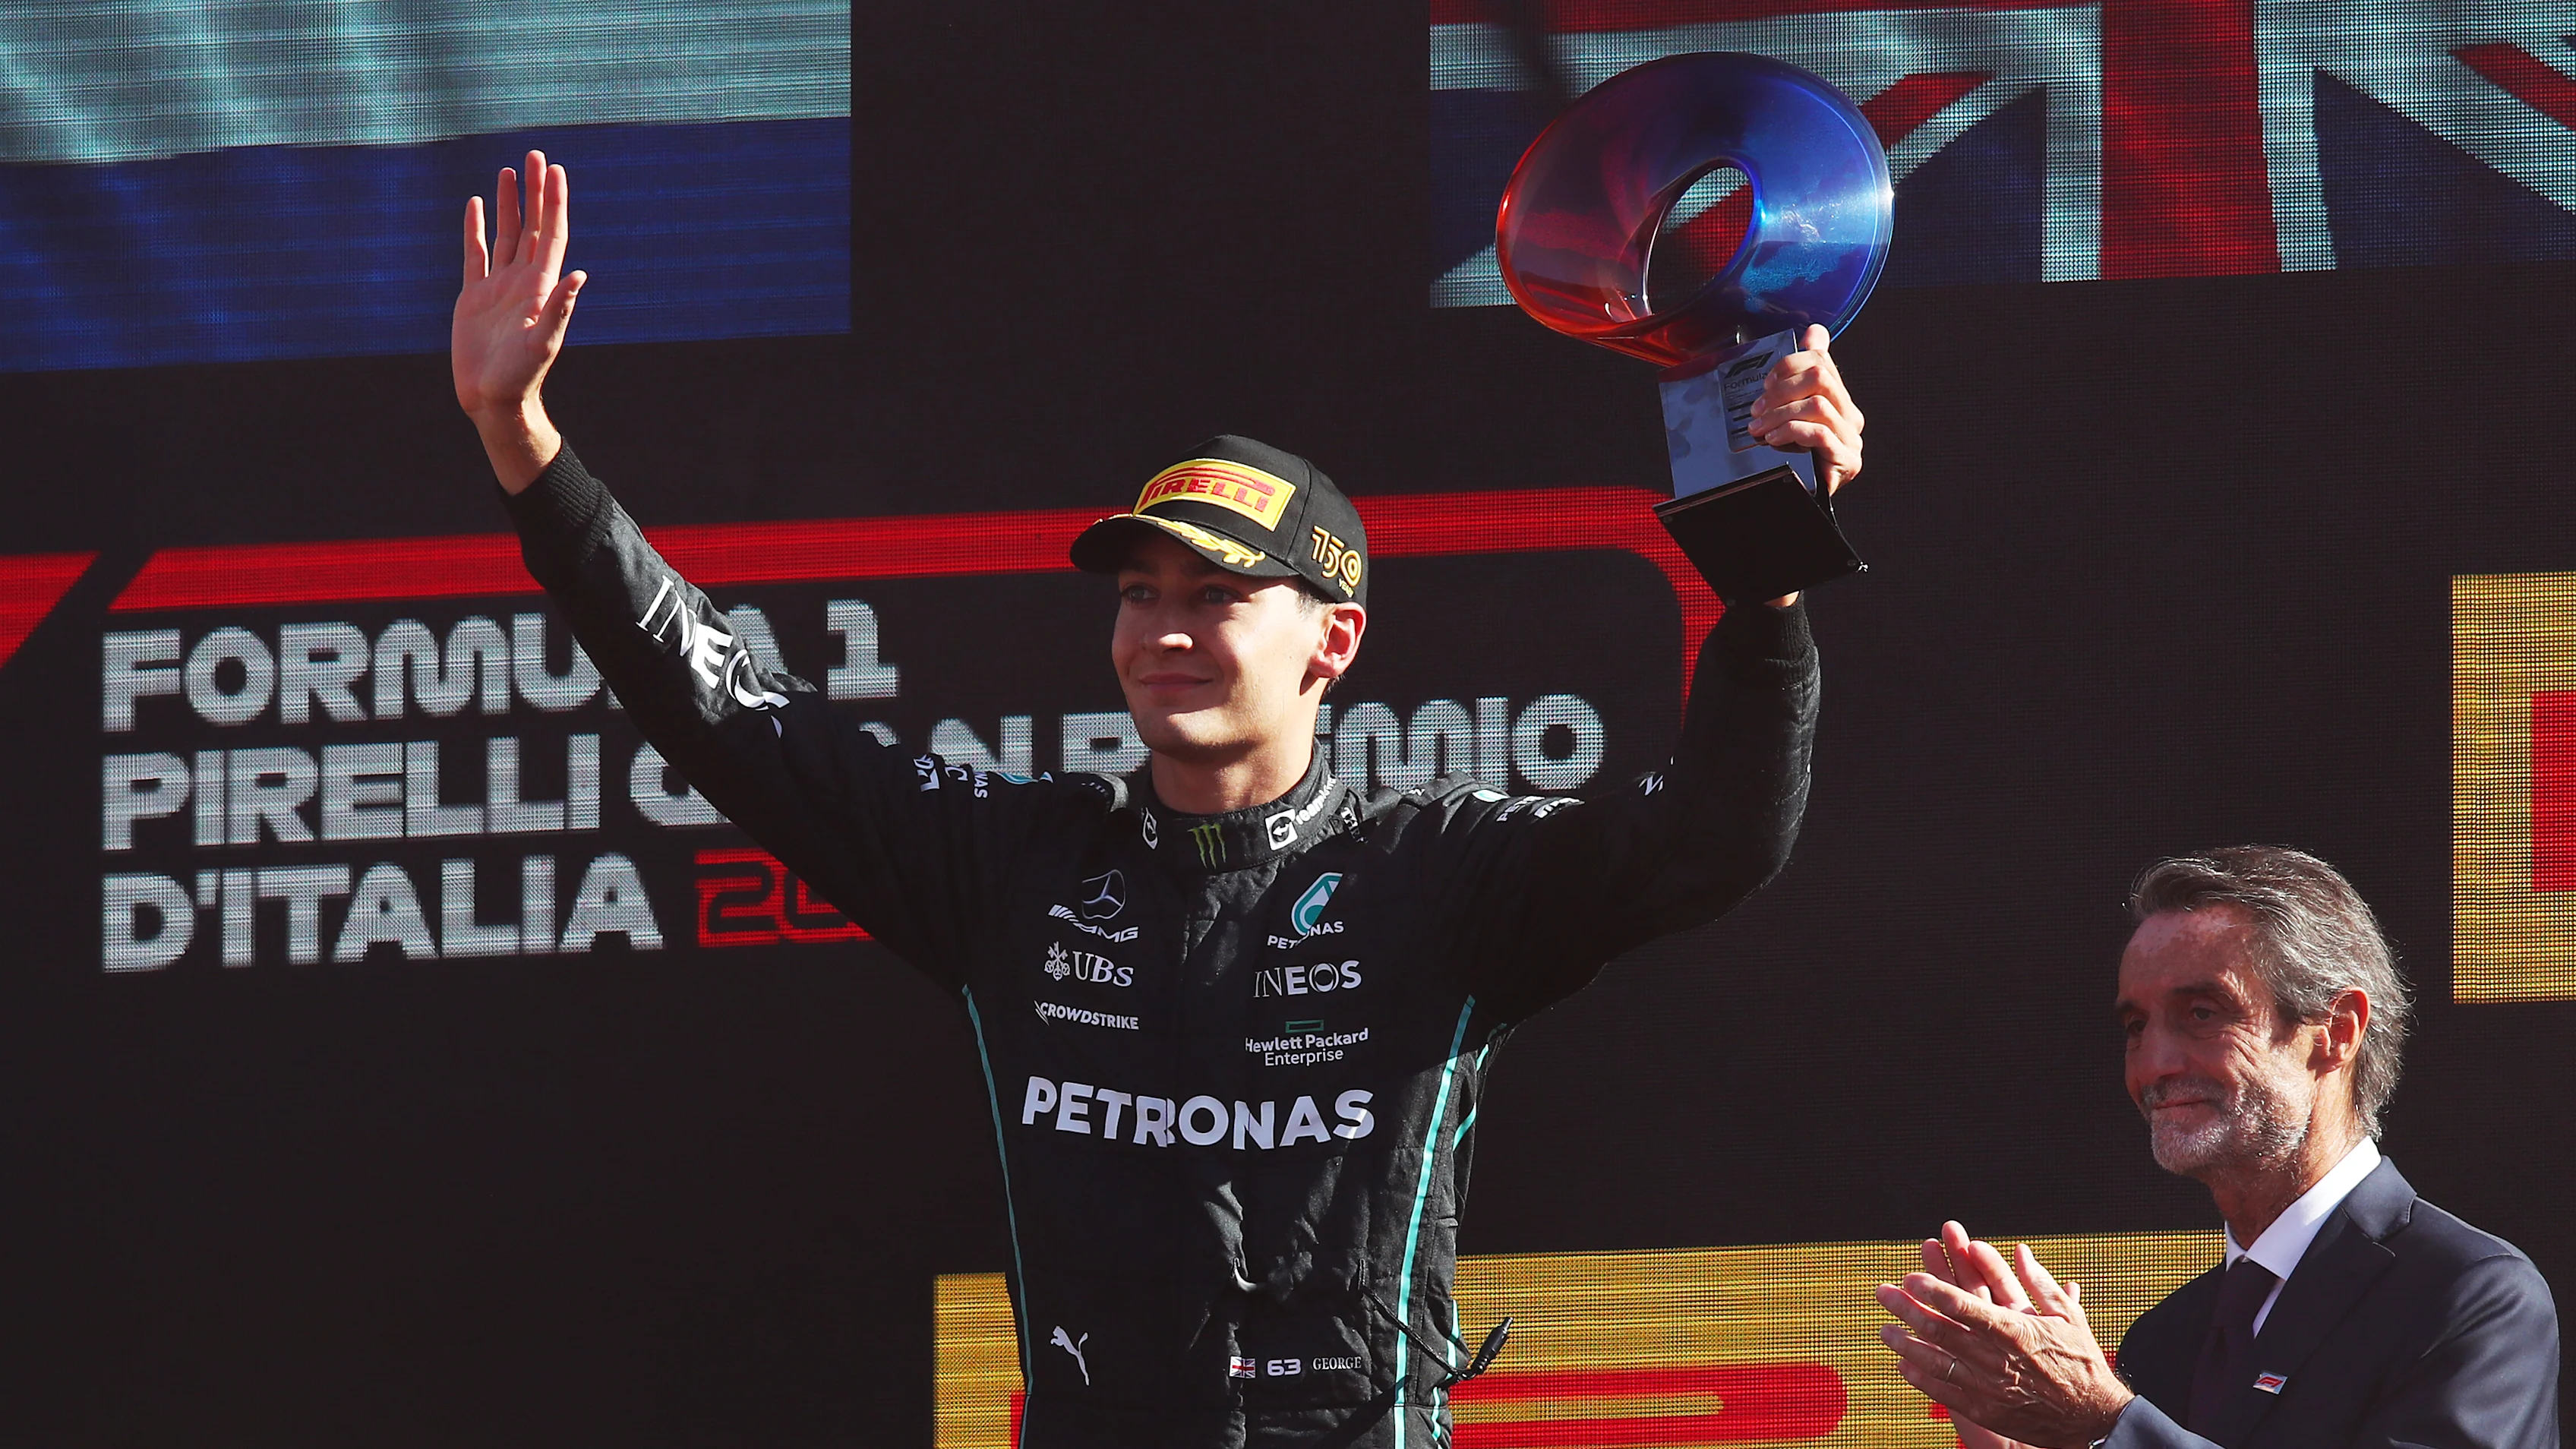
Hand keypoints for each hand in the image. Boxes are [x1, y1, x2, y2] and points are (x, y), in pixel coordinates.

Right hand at [452, 151, 583, 489]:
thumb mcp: (543, 342)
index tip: (555, 170)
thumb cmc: (521, 377)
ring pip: (506, 234)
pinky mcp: (473, 296)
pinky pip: (475, 254)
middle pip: (532, 225)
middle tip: (535, 156)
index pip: (552, 234)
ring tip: (509, 171)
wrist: (493, 400)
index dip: (554, 202)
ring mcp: (498, 287)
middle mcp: (523, 281)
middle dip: (534, 191)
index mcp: (542, 287)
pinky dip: (476, 229)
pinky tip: (476, 205)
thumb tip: (580, 276)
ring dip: (510, 203)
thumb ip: (560, 309)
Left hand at [1750, 323, 1862, 606]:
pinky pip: (1819, 432)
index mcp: (1837, 401)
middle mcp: (1849, 418)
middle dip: (1781, 388)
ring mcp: (1850, 441)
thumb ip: (1799, 374)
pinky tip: (1773, 441)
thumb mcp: (1784, 415)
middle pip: (1821, 375)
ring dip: (1780, 412)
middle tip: (1756, 411)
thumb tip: (1817, 330)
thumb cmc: (1782, 463)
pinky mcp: (1845, 463)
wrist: (1784, 513)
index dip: (1787, 366)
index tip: (1764, 385)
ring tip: (1759, 430)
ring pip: (1817, 401)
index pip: (1820, 361)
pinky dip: (1790, 431)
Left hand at [1877, 1237, 2132, 1448]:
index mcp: (2015, 1330)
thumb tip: (2019, 1250)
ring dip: (1905, 1343)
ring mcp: (1988, 1387)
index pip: (1965, 1305)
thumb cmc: (2081, 1360)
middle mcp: (1997, 1358)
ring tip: (1885, 1328)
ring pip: (1935, 1362)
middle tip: (1882, 1292)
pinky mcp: (1985, 1409)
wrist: (2093, 1417)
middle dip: (1907, 1308)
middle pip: (1941, 1329)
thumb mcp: (2067, 1316)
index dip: (1934, 1289)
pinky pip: (1944, 1392)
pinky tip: (1903, 1364)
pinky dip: (1920, 1377)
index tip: (1910, 1276)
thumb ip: (2038, 1282)